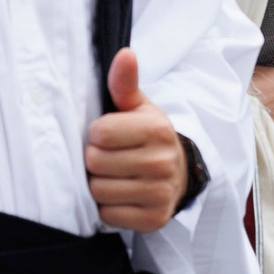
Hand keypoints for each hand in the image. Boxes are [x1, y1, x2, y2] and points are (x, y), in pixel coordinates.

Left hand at [86, 49, 187, 232]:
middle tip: (109, 157)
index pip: (99, 133)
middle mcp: (162, 162)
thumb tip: (125, 54)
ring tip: (113, 175)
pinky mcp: (154, 219)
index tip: (106, 135)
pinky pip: (108, 215)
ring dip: (99, 184)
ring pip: (99, 191)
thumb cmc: (147, 136)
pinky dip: (108, 207)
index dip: (95, 134)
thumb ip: (125, 83)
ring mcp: (160, 192)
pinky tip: (120, 195)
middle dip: (95, 160)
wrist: (178, 173)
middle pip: (95, 162)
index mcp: (157, 129)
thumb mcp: (137, 107)